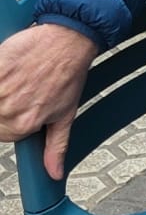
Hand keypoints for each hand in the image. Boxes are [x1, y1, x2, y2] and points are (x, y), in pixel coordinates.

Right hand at [0, 23, 99, 181]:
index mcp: (23, 124)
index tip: (23, 105)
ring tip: (16, 79)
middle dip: (5, 106)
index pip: (4, 134)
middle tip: (21, 89)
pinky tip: (7, 69)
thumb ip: (56, 147)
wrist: (68, 40)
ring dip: (2, 91)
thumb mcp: (66, 115)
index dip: (13, 120)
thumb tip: (54, 173)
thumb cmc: (69, 75)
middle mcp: (7, 109)